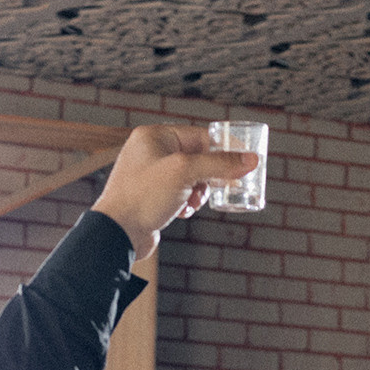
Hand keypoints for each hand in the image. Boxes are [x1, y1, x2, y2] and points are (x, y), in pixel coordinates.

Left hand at [92, 125, 258, 260]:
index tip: (241, 163)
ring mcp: (149, 175)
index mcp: (154, 136)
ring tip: (193, 203)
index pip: (198, 136)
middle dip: (209, 176)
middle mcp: (150, 152)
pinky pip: (178, 194)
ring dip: (198, 192)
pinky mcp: (149, 197)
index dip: (221, 150)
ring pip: (189, 179)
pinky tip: (183, 212)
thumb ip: (220, 164)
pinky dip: (186, 203)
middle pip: (196, 158)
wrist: (118, 233)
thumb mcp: (186, 173)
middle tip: (222, 187)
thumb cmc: (145, 196)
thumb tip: (251, 160)